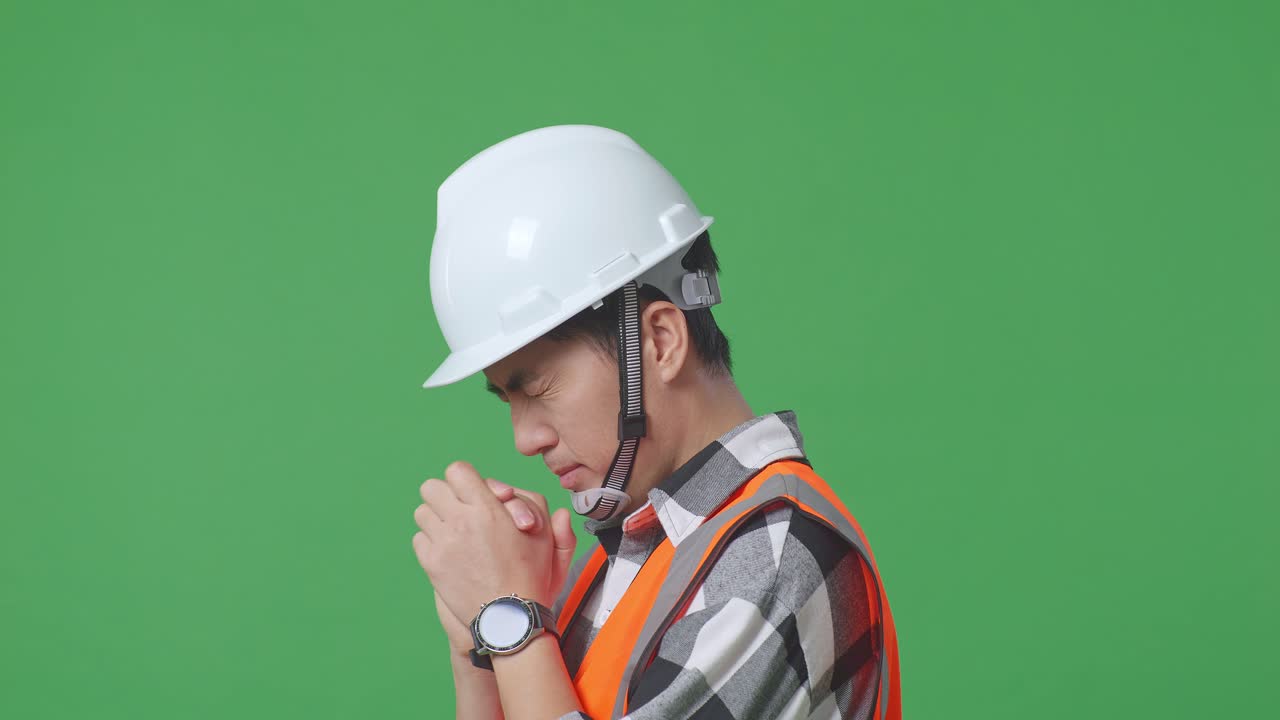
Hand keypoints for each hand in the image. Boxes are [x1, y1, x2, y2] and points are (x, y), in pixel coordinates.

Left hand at [427, 478, 547, 656]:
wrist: (509, 617)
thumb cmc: (531, 576)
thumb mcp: (545, 536)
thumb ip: (535, 504)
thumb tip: (513, 491)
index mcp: (488, 509)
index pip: (457, 471)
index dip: (465, 479)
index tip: (473, 493)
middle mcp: (462, 521)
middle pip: (431, 487)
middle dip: (445, 496)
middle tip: (458, 510)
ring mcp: (444, 543)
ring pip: (422, 512)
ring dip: (436, 519)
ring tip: (453, 532)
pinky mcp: (432, 564)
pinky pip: (419, 539)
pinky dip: (430, 542)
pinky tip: (449, 552)